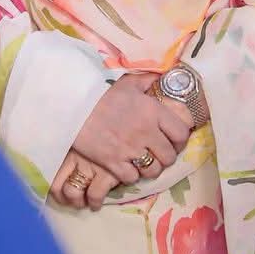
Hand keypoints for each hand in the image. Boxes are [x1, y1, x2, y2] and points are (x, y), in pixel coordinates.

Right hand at [48, 72, 195, 209]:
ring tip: (143, 163)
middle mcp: (146, 132)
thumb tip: (160, 75)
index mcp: (153, 111)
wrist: (73, 106)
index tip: (173, 141)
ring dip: (150, 168)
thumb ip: (146, 80)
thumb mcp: (126, 83)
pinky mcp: (113, 162)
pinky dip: (131, 175)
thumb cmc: (101, 93)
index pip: (181, 134)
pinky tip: (126, 167)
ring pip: (153, 170)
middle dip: (165, 157)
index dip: (180, 140)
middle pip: (169, 156)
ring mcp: (130, 149)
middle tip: (157, 153)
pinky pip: (132, 178)